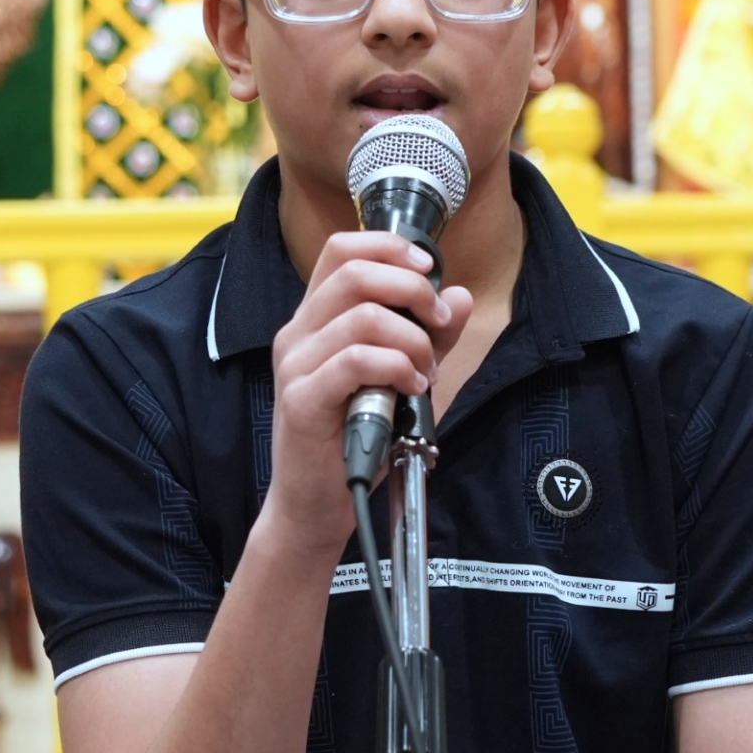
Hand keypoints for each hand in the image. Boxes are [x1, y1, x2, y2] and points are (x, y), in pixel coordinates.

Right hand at [265, 231, 471, 558]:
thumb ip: (427, 335)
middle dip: (411, 291)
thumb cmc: (352, 439)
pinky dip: (396, 368)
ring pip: (362, 318)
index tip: (427, 269)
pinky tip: (410, 388)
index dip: (389, 247)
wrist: (317, 504)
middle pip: (353, 273)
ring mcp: (296, 366)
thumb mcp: (399, 376)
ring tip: (425, 371)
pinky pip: (356, 362)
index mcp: (315, 320)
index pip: (341, 251)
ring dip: (411, 341)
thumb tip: (457, 297)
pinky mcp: (302, 400)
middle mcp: (298, 334)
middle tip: (437, 324)